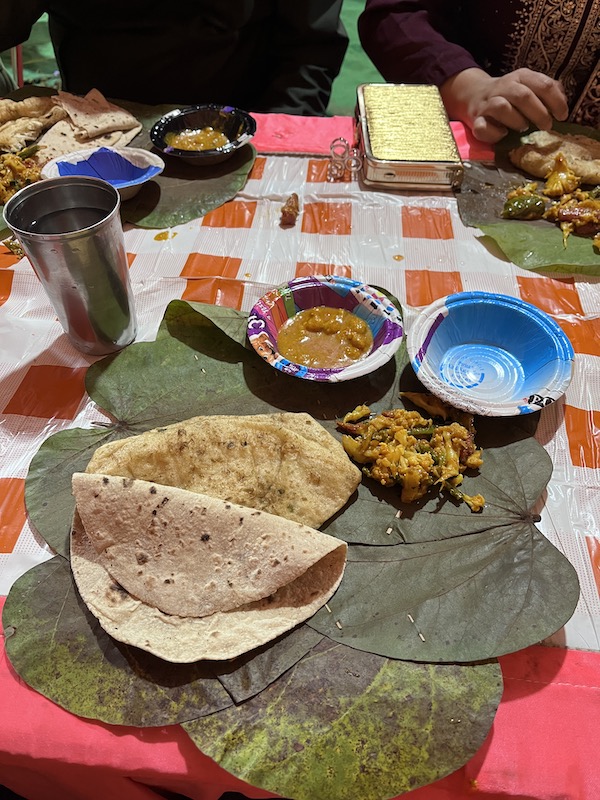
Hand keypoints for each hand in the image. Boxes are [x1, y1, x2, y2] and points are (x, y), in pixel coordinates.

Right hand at [440, 67, 568, 142]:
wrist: (474, 94)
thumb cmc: (509, 95)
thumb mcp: (529, 85)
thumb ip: (546, 90)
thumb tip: (562, 101)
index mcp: (520, 76)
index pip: (543, 85)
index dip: (556, 101)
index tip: (562, 116)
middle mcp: (503, 87)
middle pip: (523, 96)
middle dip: (539, 113)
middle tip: (547, 126)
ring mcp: (487, 103)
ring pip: (502, 108)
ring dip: (516, 121)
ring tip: (522, 128)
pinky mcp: (475, 120)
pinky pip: (483, 127)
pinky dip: (494, 133)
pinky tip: (502, 134)